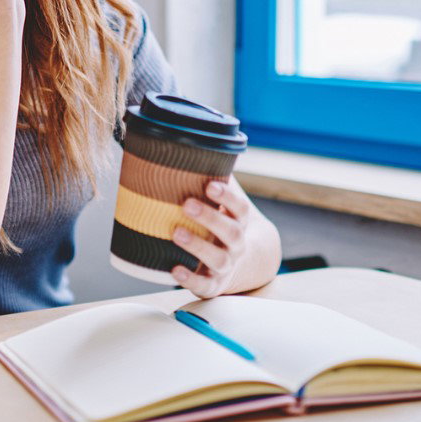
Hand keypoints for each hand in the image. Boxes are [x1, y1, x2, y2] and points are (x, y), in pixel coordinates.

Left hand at [170, 180, 257, 297]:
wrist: (247, 263)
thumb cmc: (224, 222)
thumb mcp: (222, 201)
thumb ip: (206, 175)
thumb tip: (175, 137)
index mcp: (239, 220)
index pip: (239, 206)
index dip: (226, 196)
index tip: (211, 184)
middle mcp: (236, 243)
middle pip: (230, 231)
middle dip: (210, 217)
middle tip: (187, 203)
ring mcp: (226, 265)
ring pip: (217, 259)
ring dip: (197, 246)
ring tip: (176, 232)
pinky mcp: (213, 284)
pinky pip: (204, 284)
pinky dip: (190, 278)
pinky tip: (173, 268)